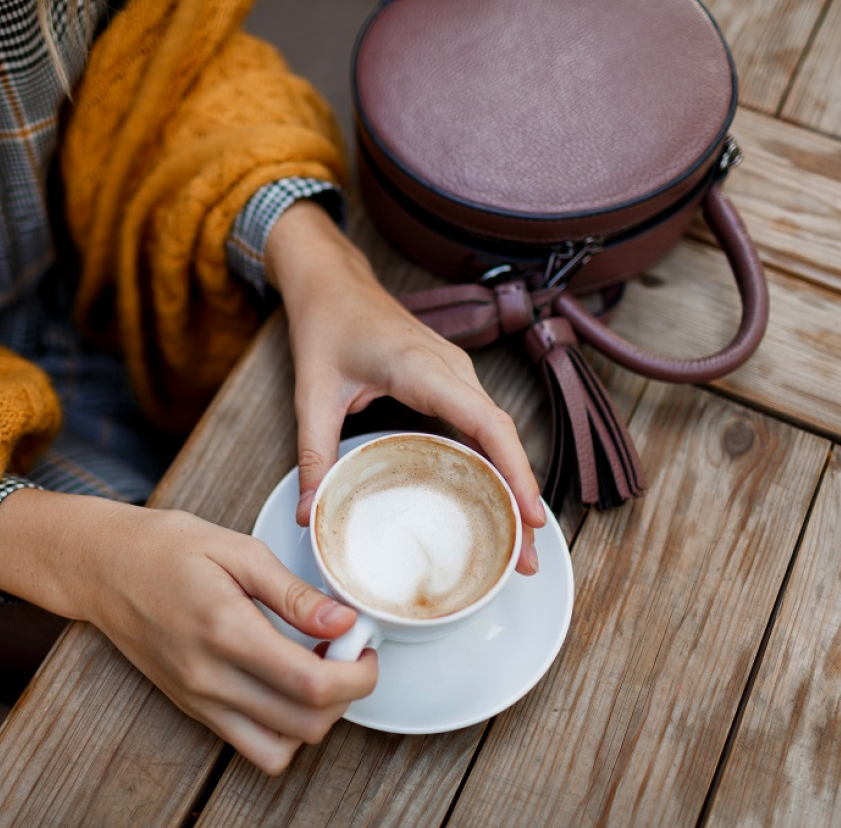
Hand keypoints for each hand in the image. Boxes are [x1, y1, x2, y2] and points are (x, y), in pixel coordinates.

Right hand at [0, 489, 377, 774]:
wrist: (101, 567)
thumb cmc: (165, 547)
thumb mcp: (236, 549)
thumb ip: (293, 592)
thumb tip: (344, 622)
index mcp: (225, 630)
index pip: (312, 683)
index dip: (358, 674)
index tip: (365, 645)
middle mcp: (210, 678)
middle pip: (306, 725)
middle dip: (346, 696)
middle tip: (347, 654)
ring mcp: (199, 700)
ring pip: (280, 749)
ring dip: (315, 719)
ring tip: (316, 671)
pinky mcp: (192, 708)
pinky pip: (251, 746)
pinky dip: (282, 729)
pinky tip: (285, 685)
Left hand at [266, 202, 544, 573]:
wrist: (332, 282)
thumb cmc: (326, 326)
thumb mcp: (312, 394)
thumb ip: (313, 455)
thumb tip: (309, 513)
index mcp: (422, 368)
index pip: (485, 422)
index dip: (514, 471)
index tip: (530, 516)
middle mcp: (452, 369)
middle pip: (502, 438)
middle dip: (521, 497)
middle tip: (526, 559)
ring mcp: (457, 374)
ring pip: (499, 434)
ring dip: (513, 485)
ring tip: (519, 544)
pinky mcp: (452, 382)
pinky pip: (484, 426)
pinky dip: (495, 465)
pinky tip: (496, 503)